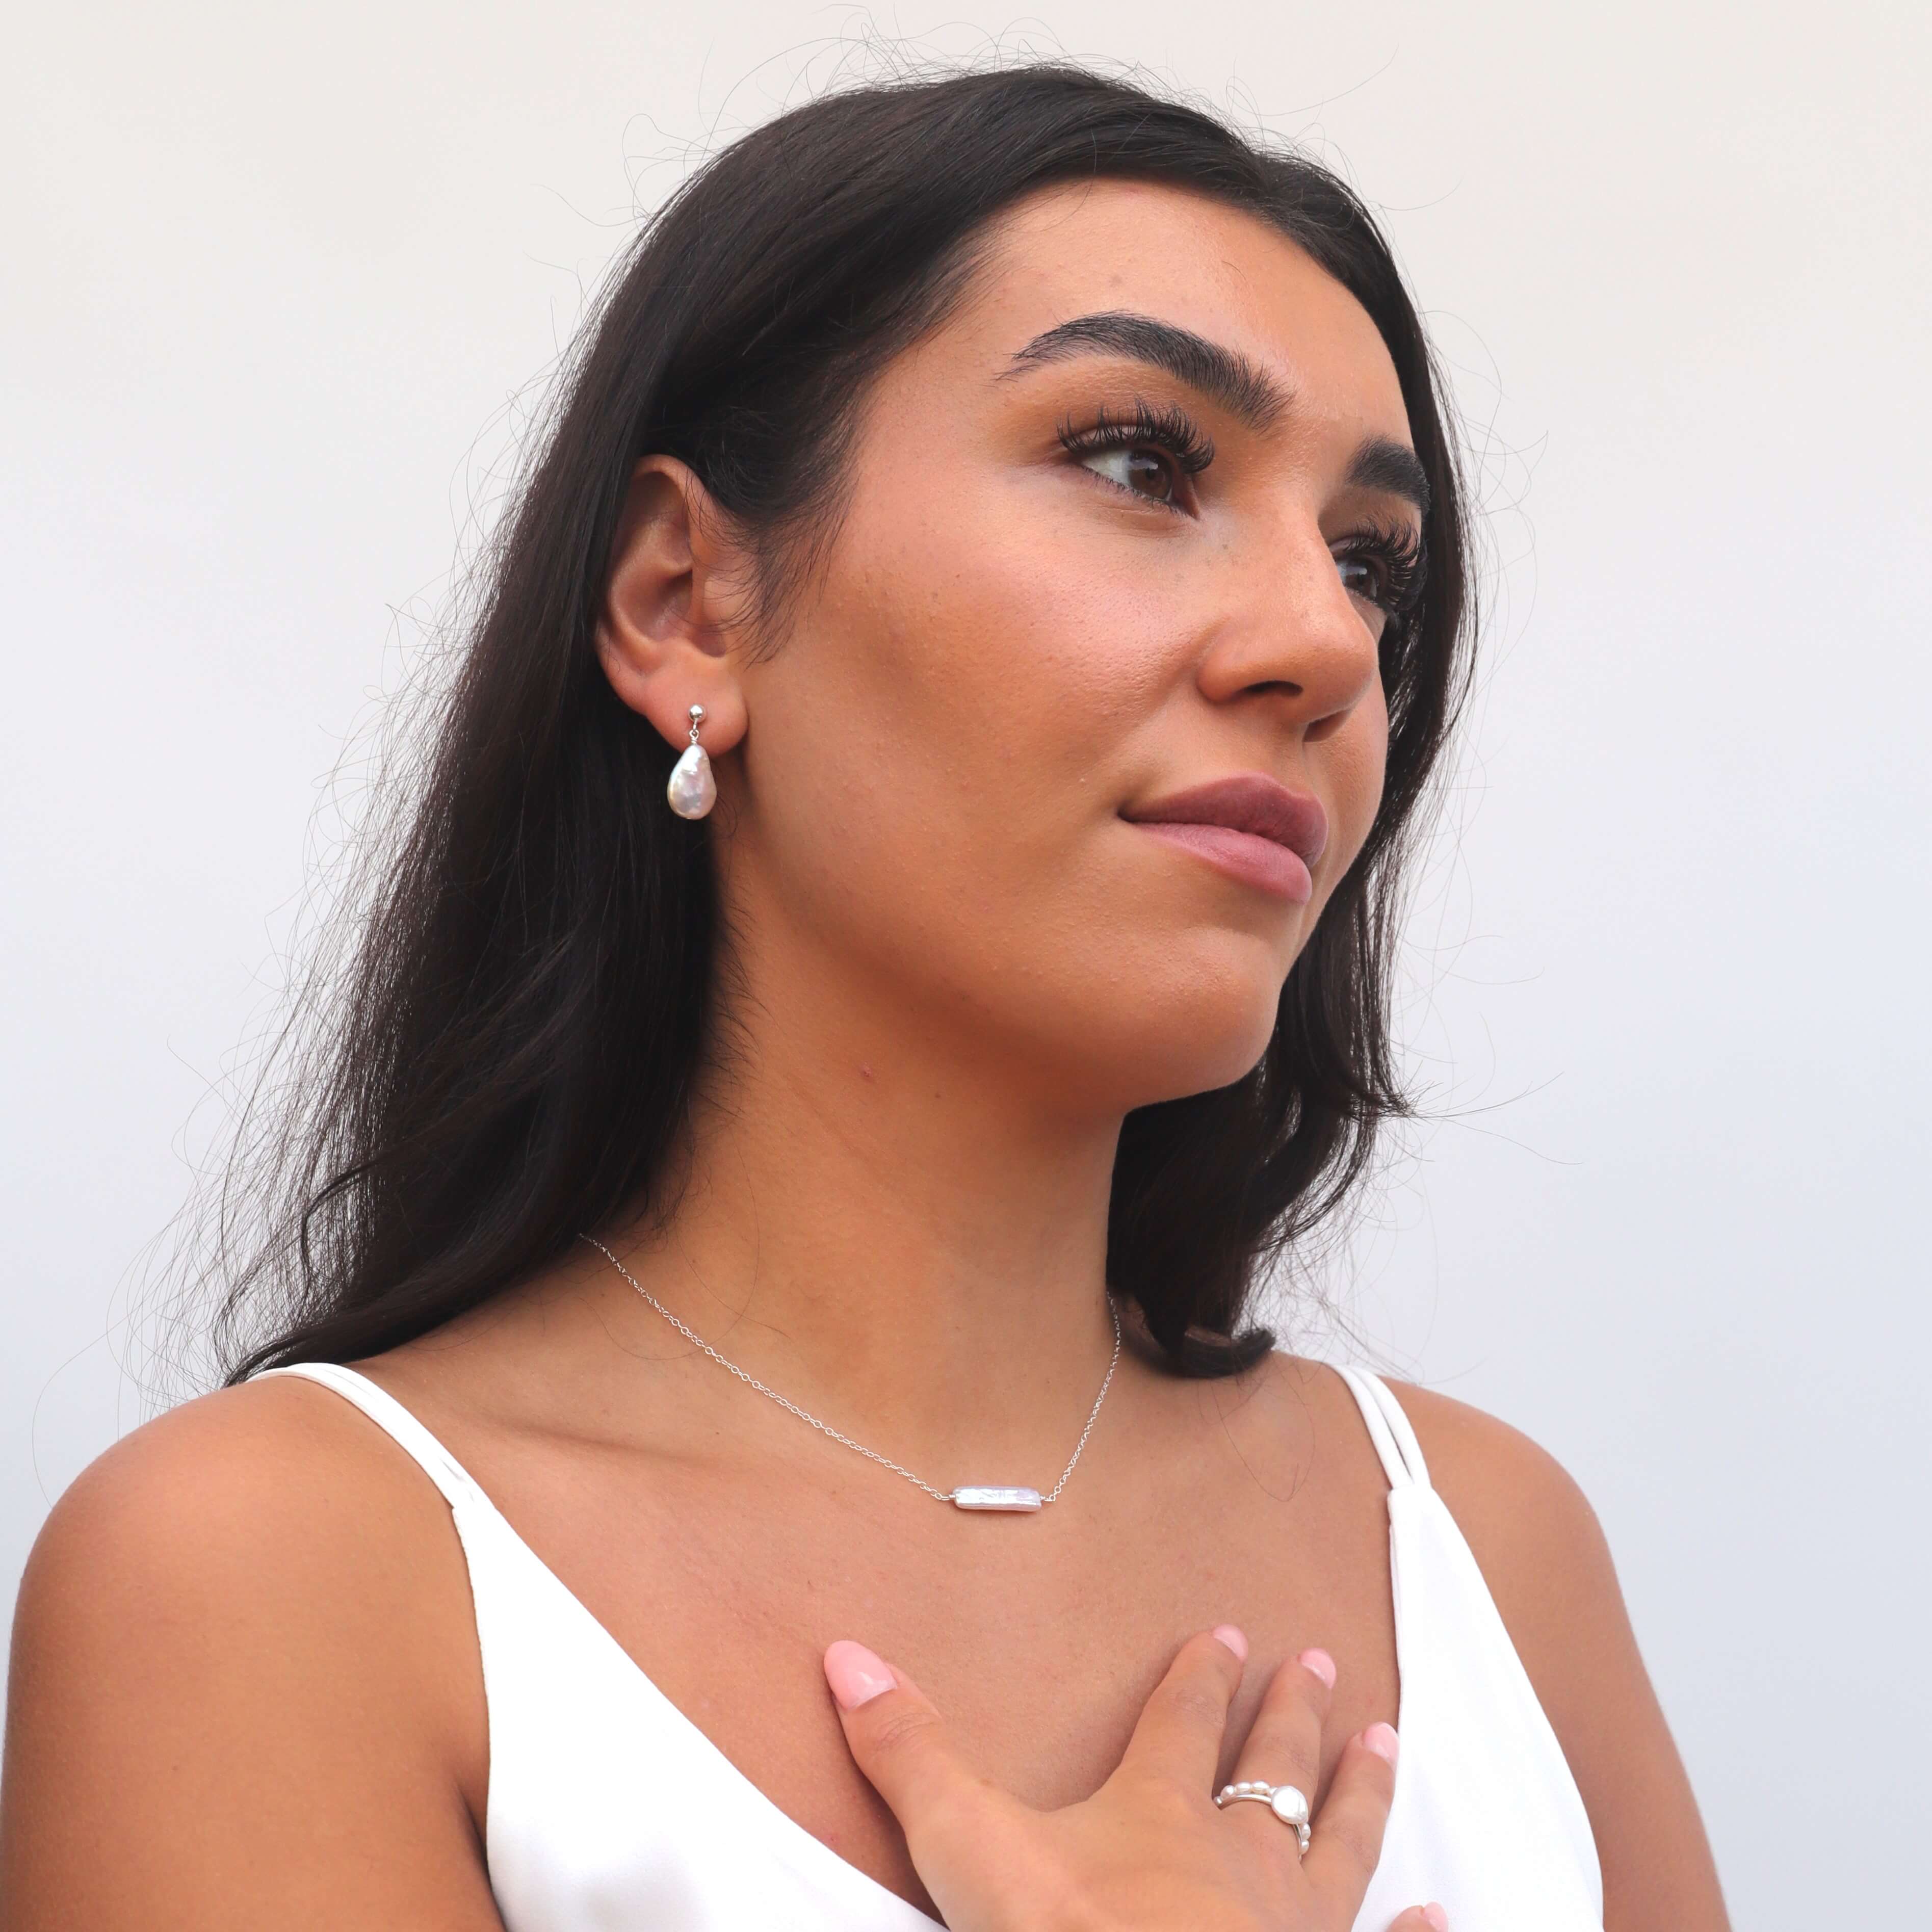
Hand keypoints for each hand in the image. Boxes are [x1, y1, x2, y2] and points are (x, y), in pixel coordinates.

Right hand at [823, 1626, 1446, 1931]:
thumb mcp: (975, 1848)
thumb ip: (914, 1757)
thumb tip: (849, 1659)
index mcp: (1159, 1812)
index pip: (1181, 1722)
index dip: (1200, 1677)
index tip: (1226, 1634)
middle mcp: (1238, 1858)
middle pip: (1268, 1770)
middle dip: (1288, 1717)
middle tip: (1318, 1666)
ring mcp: (1295, 1928)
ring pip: (1336, 1843)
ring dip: (1357, 1793)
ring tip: (1383, 1746)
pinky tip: (1436, 1915)